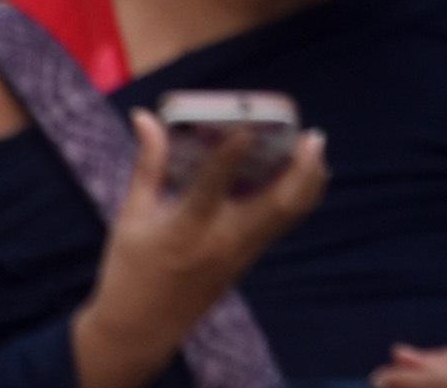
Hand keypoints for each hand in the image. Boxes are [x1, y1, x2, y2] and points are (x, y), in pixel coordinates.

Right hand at [75, 108, 326, 372]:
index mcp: (186, 226)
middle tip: (313, 137)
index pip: (214, 183)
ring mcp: (241, 255)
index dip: (233, 153)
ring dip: (307, 184)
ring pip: (287, 217)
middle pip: (277, 205)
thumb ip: (148, 164)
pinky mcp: (246, 263)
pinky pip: (278, 227)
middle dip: (301, 169)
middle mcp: (223, 240)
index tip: (249, 123)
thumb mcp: (131, 215)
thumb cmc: (129, 268)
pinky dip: (293, 200)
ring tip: (317, 151)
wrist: (142, 329)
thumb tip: (145, 117)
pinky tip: (296, 179)